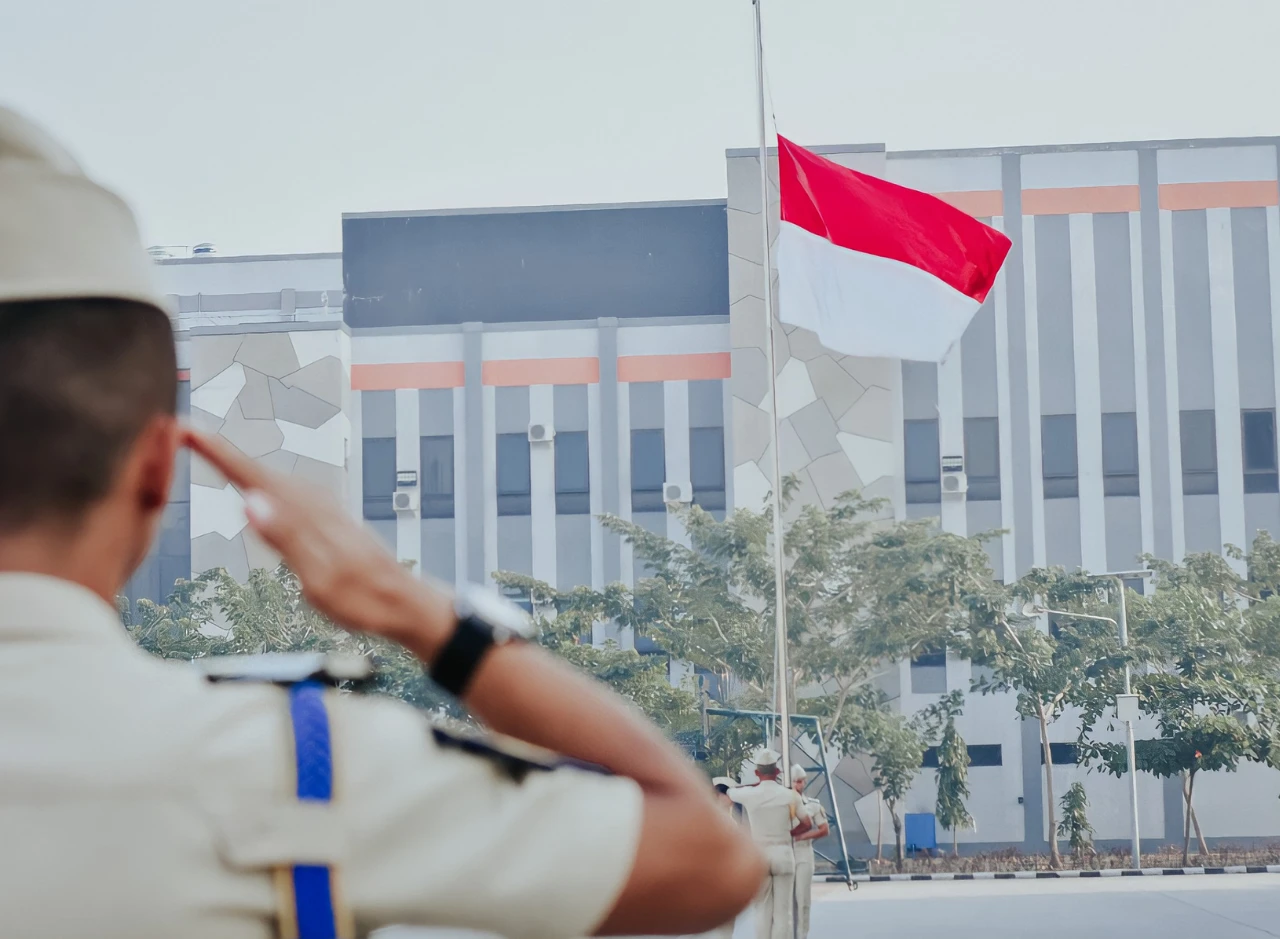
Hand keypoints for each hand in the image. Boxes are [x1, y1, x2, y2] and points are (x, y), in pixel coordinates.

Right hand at [183, 429, 454, 655]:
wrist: (404, 603)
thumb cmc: (364, 597)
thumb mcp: (319, 577)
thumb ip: (285, 538)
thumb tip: (249, 500)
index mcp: (306, 513)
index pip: (251, 476)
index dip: (216, 452)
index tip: (185, 430)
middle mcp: (315, 503)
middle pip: (257, 471)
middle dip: (220, 452)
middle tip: (183, 435)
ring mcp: (323, 510)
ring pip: (271, 480)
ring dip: (239, 465)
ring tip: (208, 451)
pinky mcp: (327, 520)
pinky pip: (285, 493)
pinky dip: (261, 483)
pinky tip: (257, 487)